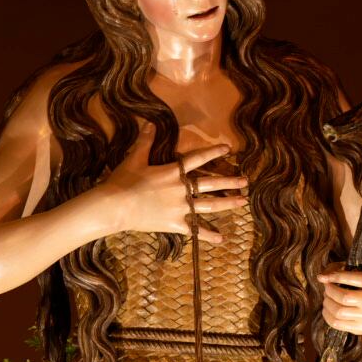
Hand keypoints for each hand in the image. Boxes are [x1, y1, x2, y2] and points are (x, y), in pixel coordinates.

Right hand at [94, 123, 248, 242]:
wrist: (115, 206)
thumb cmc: (123, 181)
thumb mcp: (135, 158)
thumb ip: (145, 141)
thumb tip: (150, 122)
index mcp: (173, 172)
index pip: (197, 159)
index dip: (213, 153)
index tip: (228, 150)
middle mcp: (181, 189)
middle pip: (211, 184)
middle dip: (230, 182)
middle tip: (246, 182)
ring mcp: (180, 208)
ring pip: (209, 205)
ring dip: (227, 203)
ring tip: (243, 202)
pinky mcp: (175, 224)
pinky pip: (195, 230)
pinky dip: (208, 235)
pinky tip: (221, 238)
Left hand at [317, 264, 361, 333]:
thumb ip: (356, 271)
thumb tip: (327, 275)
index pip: (356, 279)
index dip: (336, 276)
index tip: (323, 276)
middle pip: (344, 298)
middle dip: (329, 290)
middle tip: (327, 286)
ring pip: (338, 313)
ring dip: (327, 303)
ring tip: (327, 297)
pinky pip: (339, 325)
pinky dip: (328, 316)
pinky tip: (329, 308)